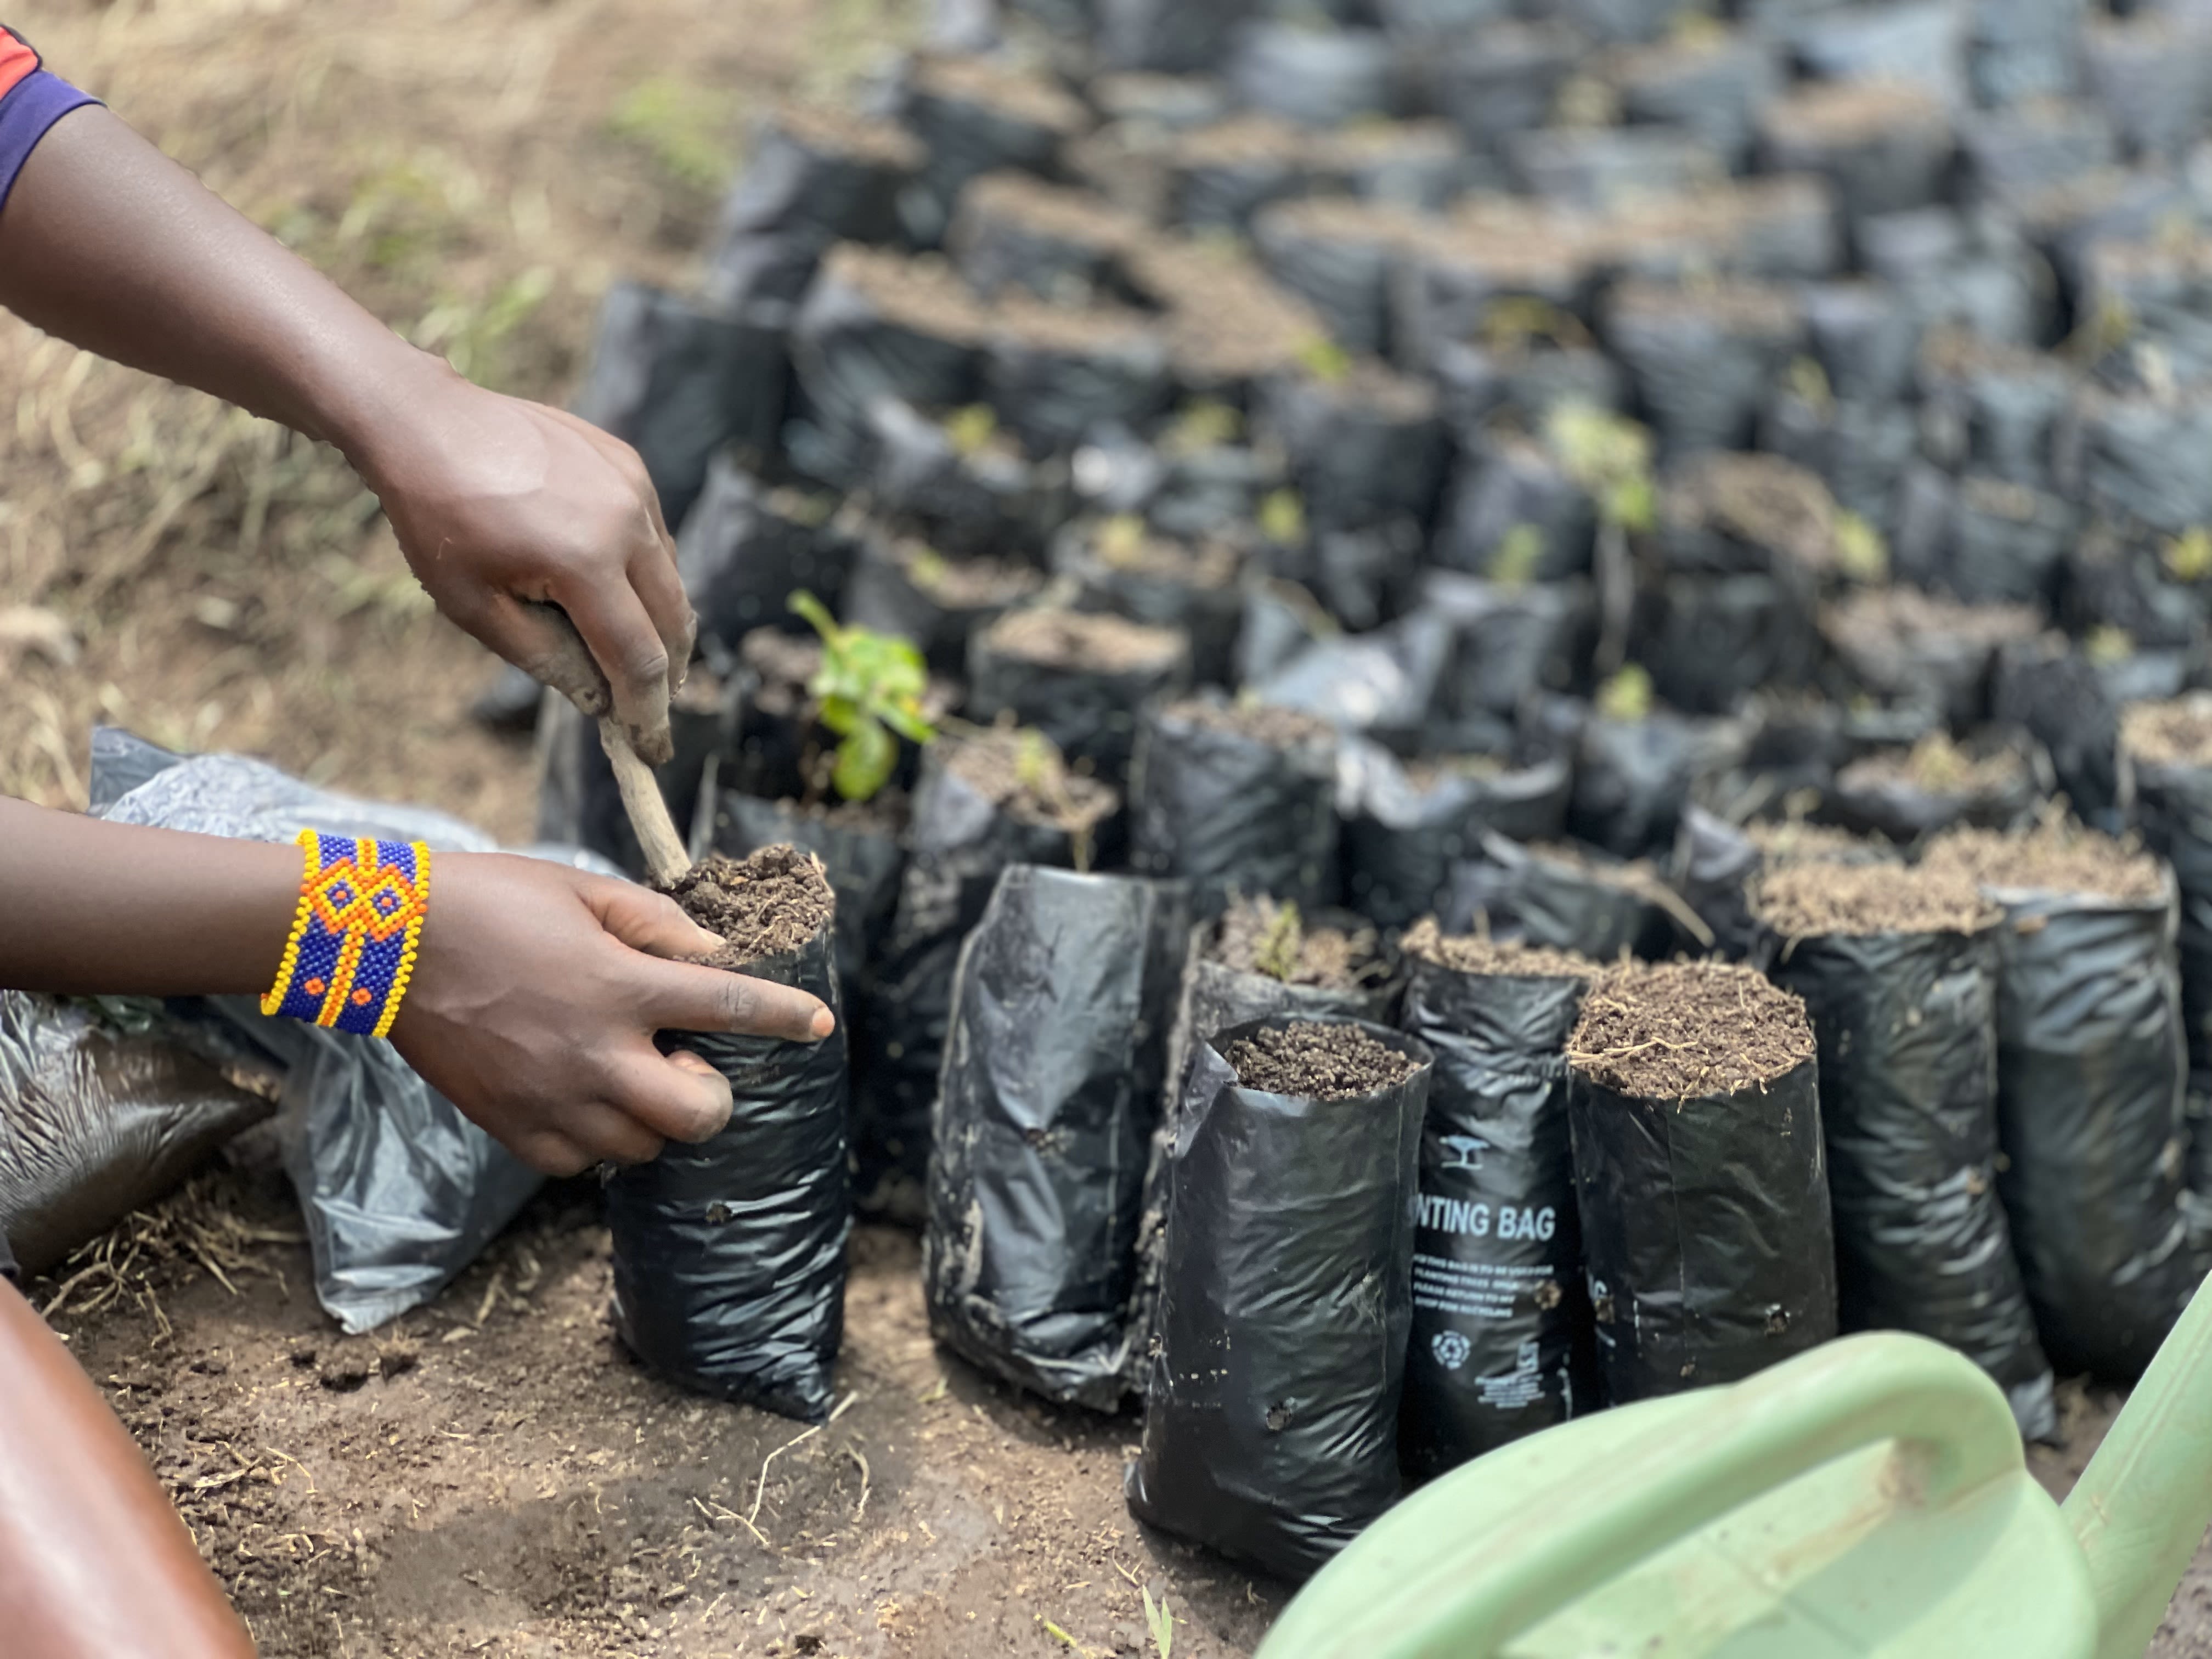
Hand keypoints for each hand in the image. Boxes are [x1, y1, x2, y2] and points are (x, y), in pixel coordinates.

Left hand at [346, 361, 693, 763]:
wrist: (424, 423)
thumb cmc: (439, 520)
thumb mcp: (476, 608)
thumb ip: (547, 660)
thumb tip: (600, 701)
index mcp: (587, 562)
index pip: (639, 658)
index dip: (647, 712)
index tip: (649, 748)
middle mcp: (626, 521)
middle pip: (674, 621)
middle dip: (667, 675)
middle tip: (648, 709)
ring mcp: (633, 487)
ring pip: (672, 578)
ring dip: (659, 624)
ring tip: (630, 652)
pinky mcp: (628, 465)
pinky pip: (655, 536)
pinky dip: (645, 573)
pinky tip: (612, 586)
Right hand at [386, 852, 834, 1174]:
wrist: (388, 944)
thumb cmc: (491, 902)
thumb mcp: (584, 890)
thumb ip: (658, 924)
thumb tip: (714, 952)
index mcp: (622, 986)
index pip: (733, 1006)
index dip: (787, 1017)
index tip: (818, 1025)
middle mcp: (596, 1054)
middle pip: (699, 1114)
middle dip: (712, 1094)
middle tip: (685, 1058)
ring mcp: (553, 1099)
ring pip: (641, 1146)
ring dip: (650, 1114)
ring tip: (624, 1071)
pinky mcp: (512, 1127)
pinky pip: (579, 1163)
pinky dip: (593, 1139)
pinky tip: (580, 1096)